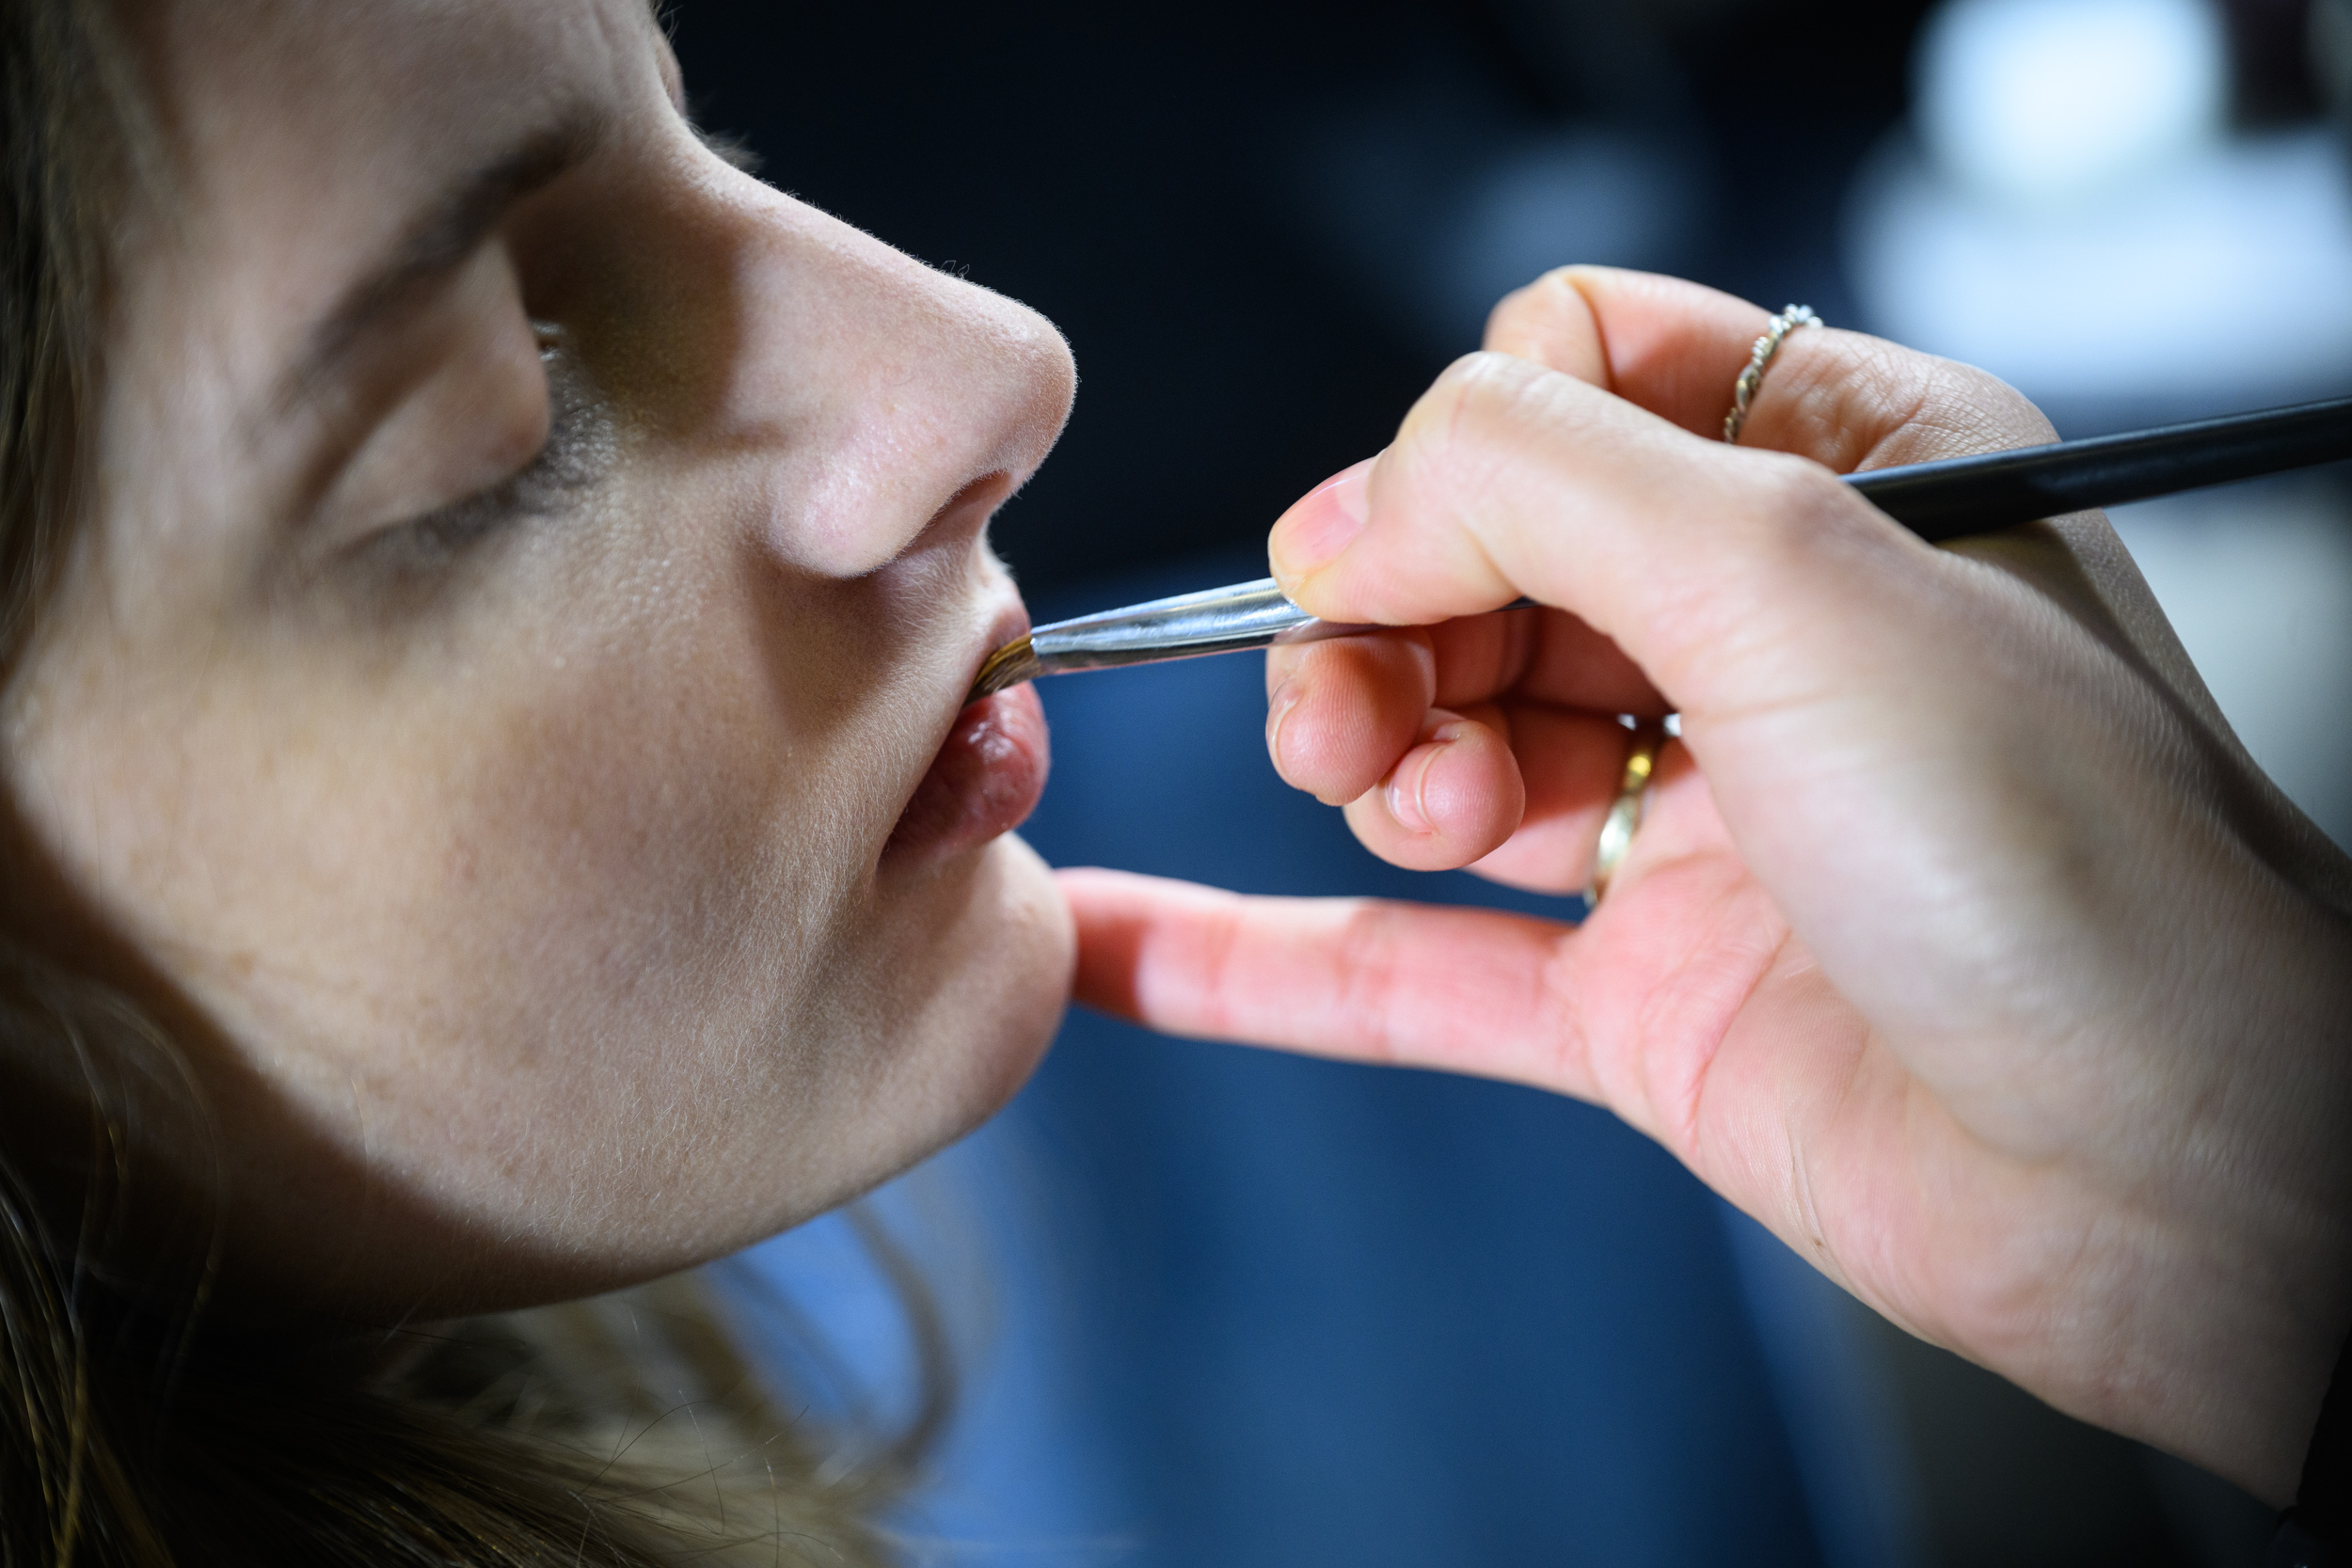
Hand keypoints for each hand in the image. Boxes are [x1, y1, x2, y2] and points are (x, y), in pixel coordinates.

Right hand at [1059, 267, 2351, 1500]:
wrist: (2179, 1186)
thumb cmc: (2076, 864)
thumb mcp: (1797, 574)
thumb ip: (1537, 483)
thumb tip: (1338, 509)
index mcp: (1836, 481)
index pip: (1574, 377)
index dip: (1461, 450)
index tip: (1414, 539)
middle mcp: (1757, 642)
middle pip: (1473, 563)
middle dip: (1384, 617)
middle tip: (1361, 700)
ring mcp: (1691, 823)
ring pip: (1437, 743)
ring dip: (1364, 756)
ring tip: (1393, 796)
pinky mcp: (1641, 994)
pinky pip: (1415, 963)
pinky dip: (1268, 958)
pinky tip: (1127, 942)